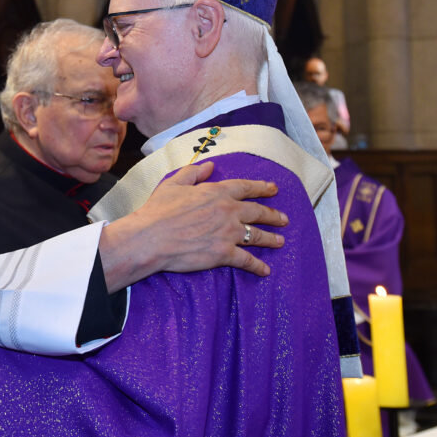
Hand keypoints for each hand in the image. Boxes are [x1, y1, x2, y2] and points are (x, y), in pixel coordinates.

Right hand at [99, 161, 286, 290]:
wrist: (152, 237)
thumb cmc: (159, 210)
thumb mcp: (174, 183)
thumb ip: (194, 173)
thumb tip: (211, 166)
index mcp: (216, 192)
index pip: (245, 187)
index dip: (261, 188)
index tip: (273, 189)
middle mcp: (228, 211)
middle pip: (257, 212)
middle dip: (273, 215)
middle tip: (284, 219)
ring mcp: (228, 233)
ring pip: (256, 235)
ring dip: (271, 238)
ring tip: (280, 241)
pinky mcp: (224, 254)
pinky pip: (246, 260)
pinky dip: (257, 266)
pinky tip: (265, 270)